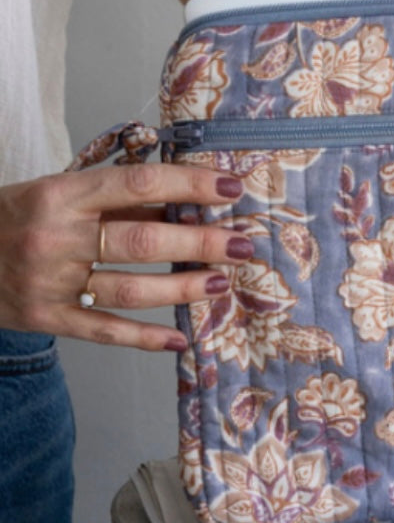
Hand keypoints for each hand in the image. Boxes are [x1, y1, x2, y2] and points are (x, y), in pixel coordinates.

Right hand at [0, 164, 252, 351]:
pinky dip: (144, 337)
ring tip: (222, 283)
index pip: (139, 184)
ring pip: (131, 289)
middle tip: (243, 245)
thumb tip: (188, 205)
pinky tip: (180, 337)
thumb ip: (118, 200)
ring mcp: (49, 282)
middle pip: (143, 241)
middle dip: (201, 243)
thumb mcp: (60, 192)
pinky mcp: (45, 319)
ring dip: (184, 288)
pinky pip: (104, 331)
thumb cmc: (16, 216)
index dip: (190, 185)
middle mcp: (55, 237)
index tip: (231, 187)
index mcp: (60, 194)